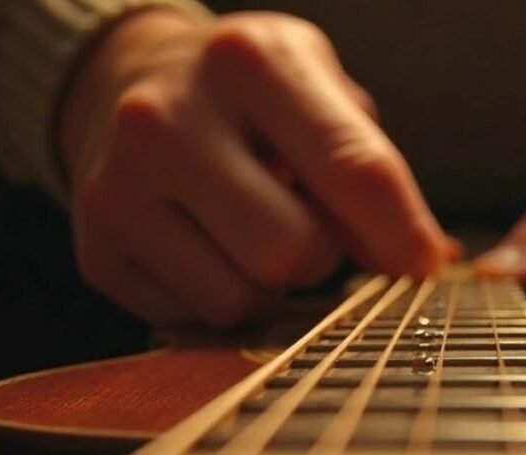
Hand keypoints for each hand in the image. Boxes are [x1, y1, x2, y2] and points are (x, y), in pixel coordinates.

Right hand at [61, 9, 453, 326]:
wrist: (123, 84)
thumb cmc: (248, 97)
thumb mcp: (316, 94)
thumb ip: (368, 170)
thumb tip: (422, 261)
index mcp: (249, 63)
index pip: (352, 166)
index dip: (402, 231)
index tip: (428, 269)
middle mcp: (168, 119)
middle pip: (292, 252)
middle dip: (320, 258)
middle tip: (306, 228)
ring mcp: (119, 188)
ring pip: (241, 298)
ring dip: (270, 286)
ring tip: (250, 233)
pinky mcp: (97, 250)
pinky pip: (196, 319)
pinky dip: (221, 297)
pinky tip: (207, 248)